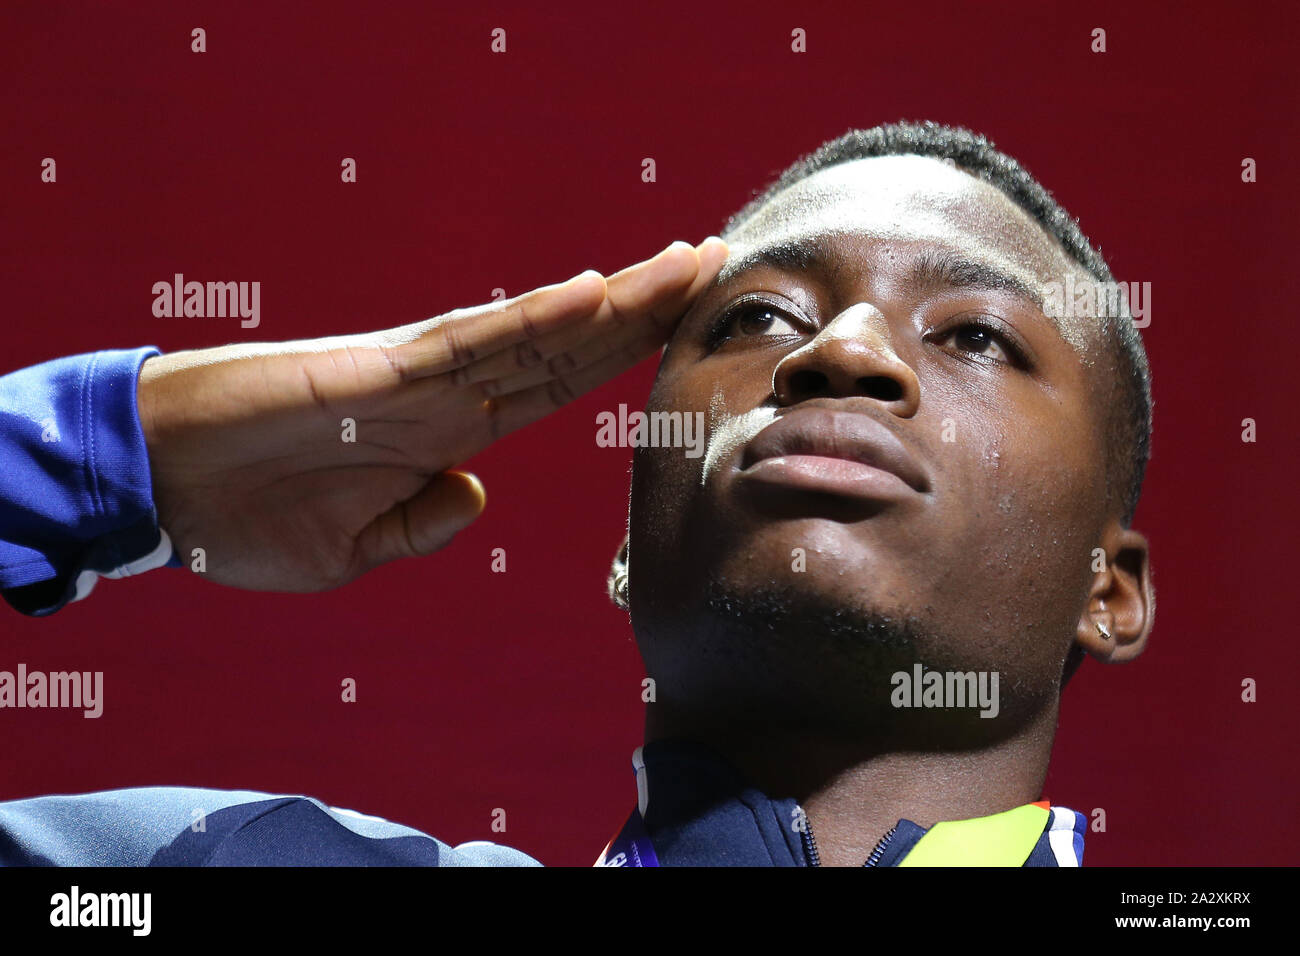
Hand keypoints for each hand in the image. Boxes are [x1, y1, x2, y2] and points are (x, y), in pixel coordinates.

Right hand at [137, 237, 727, 591]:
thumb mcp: (354, 548)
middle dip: (646, 310)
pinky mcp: (380, 369)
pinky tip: (595, 295)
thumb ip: (422, 520)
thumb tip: (478, 490)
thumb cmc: (247, 516)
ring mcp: (421, 376)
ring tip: (690, 260)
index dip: (626, 357)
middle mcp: (449, 394)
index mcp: (449, 435)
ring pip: (538, 329)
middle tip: (718, 266)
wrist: (162, 490)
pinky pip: (473, 341)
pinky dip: (534, 318)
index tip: (685, 331)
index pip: (561, 387)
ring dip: (617, 299)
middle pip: (570, 347)